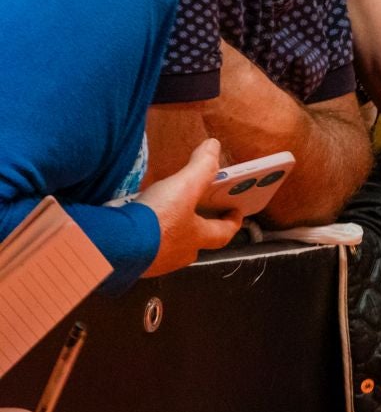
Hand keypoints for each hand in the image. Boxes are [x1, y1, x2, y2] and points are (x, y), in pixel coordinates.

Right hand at [136, 138, 242, 275]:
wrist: (114, 247)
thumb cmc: (157, 219)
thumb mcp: (183, 187)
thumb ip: (201, 167)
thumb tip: (214, 146)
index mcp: (196, 238)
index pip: (224, 234)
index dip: (232, 222)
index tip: (235, 213)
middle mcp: (178, 256)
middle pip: (195, 245)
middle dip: (198, 231)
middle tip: (196, 215)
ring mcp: (154, 264)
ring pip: (169, 250)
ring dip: (170, 236)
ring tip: (163, 219)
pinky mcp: (132, 265)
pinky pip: (144, 252)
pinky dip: (145, 241)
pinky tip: (135, 229)